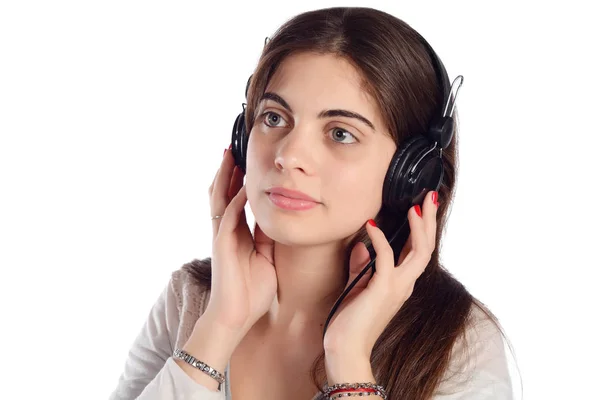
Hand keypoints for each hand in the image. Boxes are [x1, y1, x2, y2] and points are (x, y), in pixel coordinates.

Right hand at [203, 147, 277, 341]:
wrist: (237, 316)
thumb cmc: (252, 291)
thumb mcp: (266, 257)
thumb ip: (267, 238)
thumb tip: (277, 219)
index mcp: (237, 233)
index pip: (235, 199)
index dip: (239, 179)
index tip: (246, 160)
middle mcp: (227, 230)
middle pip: (223, 192)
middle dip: (228, 170)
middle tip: (233, 147)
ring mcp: (223, 236)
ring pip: (220, 198)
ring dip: (225, 176)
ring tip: (229, 154)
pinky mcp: (223, 244)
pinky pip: (229, 216)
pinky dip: (234, 198)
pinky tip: (242, 185)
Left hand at [323, 191, 438, 359]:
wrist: (346, 348)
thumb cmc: (350, 321)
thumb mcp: (357, 287)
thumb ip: (362, 266)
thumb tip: (362, 245)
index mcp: (401, 283)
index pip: (418, 251)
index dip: (422, 228)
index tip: (422, 206)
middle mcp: (405, 284)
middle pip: (426, 247)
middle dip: (429, 220)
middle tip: (430, 196)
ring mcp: (397, 287)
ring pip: (419, 252)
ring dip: (418, 227)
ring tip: (415, 206)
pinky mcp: (383, 289)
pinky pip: (386, 258)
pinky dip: (380, 239)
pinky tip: (371, 226)